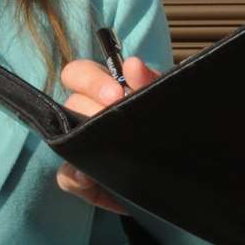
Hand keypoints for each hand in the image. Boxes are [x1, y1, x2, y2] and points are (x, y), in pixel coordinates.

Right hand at [54, 55, 162, 212]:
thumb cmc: (166, 126)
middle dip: (95, 111)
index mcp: (104, 92)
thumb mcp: (163, 101)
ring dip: (82, 144)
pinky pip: (66, 177)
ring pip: (65, 140)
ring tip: (107, 151)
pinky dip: (74, 177)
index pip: (78, 74)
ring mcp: (82, 148)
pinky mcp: (83, 180)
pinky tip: (88, 178)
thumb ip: (150, 81)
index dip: (91, 81)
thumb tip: (132, 65)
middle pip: (72, 104)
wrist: (179, 169)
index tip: (116, 93)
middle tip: (117, 118)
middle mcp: (88, 115)